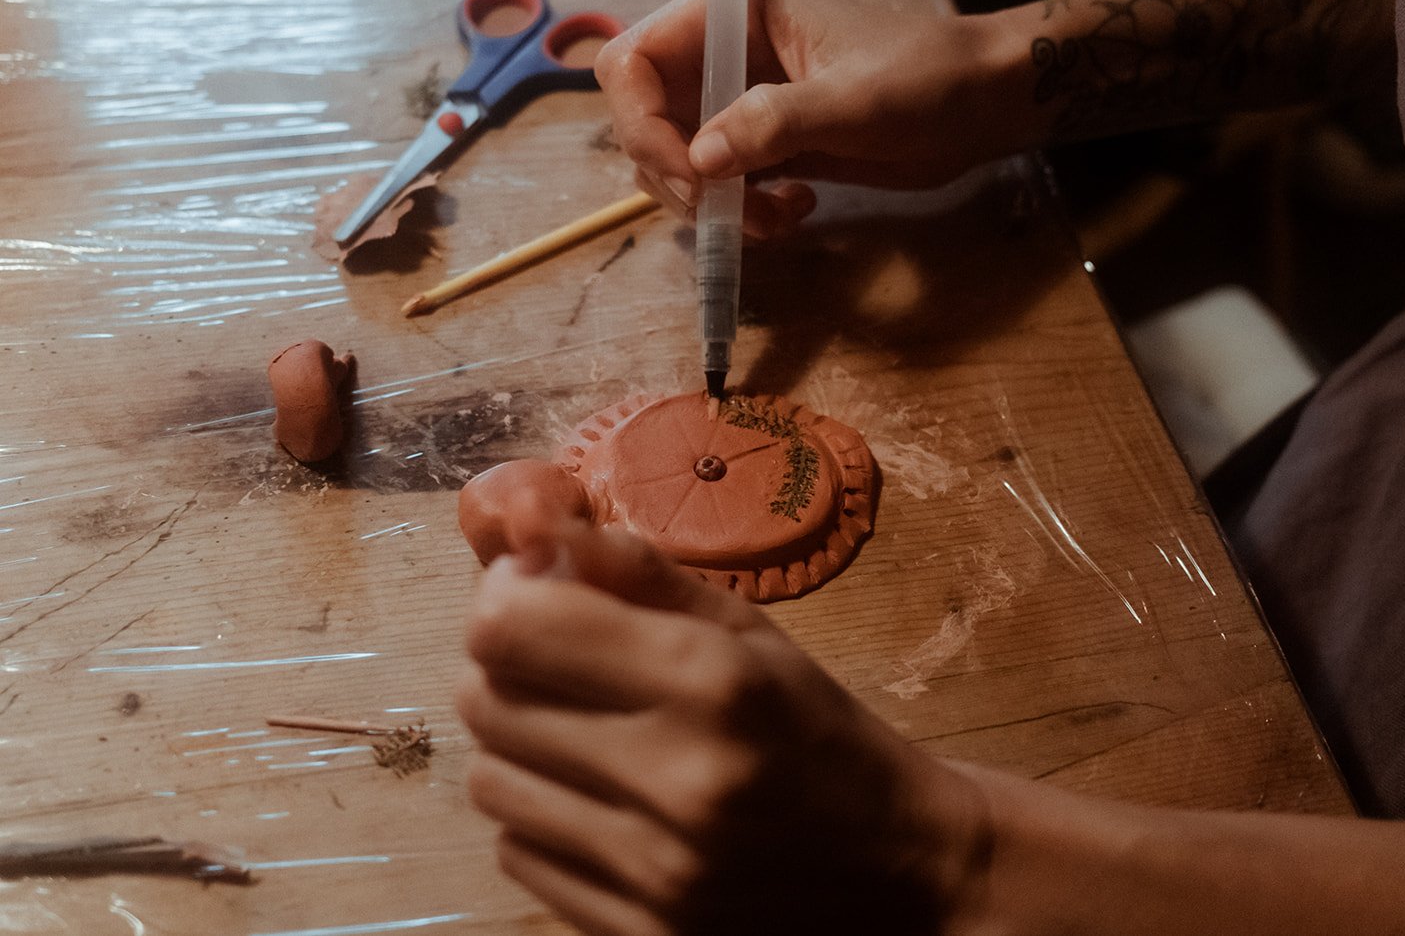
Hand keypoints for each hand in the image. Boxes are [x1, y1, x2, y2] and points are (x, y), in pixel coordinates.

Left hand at [456, 517, 992, 935]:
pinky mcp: (638, 935)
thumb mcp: (748, 631)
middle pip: (486, 701)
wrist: (900, 870)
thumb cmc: (817, 731)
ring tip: (579, 733)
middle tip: (556, 658)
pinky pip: (517, 855)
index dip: (503, 596)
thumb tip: (527, 527)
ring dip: (518, 744)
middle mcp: (677, 779)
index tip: (530, 590)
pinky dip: (541, 818)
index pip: (513, 627)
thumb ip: (635, 573)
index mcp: (713, 681)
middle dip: (507, 664)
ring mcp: (655, 872)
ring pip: (489, 782)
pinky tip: (601, 802)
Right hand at [593, 0, 1008, 237]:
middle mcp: (720, 51)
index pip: (633, 61)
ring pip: (675, 164)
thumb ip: (773, 123)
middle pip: (642, 121)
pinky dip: (740, 214)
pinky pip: (716, 188)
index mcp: (730, 10)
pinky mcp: (760, 144)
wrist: (983, 104)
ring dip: (713, 206)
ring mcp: (737, 100)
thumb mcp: (853, 101)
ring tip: (777, 217)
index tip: (691, 177)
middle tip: (733, 211)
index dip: (643, 124)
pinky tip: (796, 210)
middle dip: (679, 179)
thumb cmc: (927, 79)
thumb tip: (700, 161)